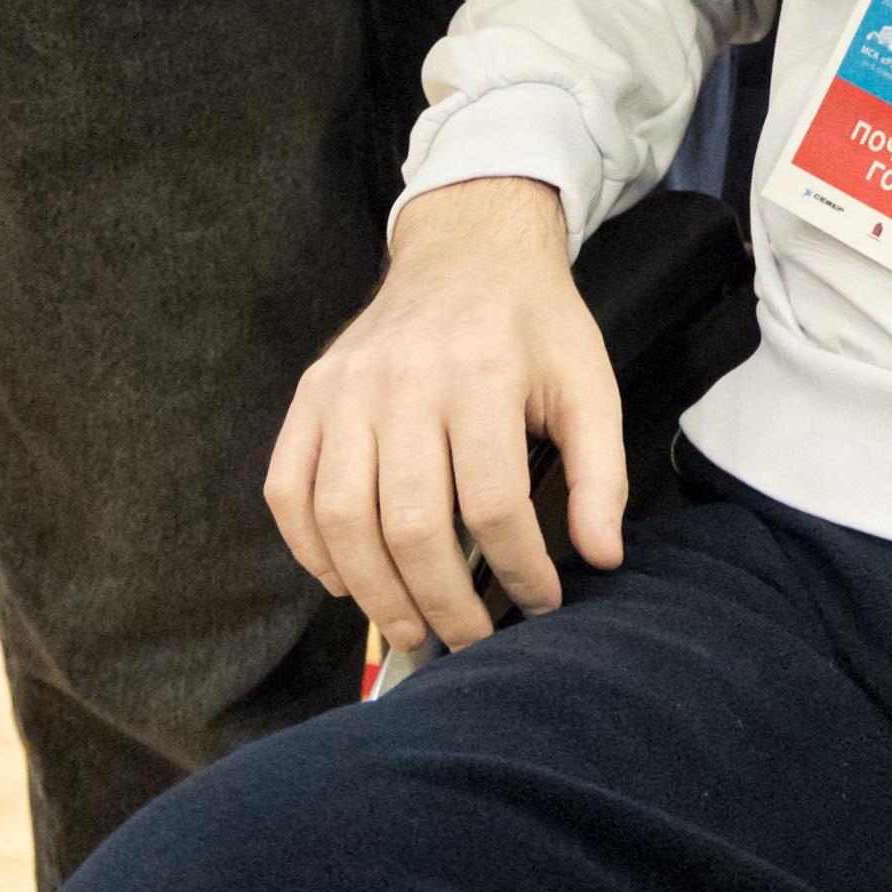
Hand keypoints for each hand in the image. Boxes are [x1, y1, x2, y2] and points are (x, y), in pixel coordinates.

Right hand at [267, 178, 625, 658]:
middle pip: (411, 523)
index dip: (519, 570)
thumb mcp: (588, 385)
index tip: (540, 604)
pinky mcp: (310, 394)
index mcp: (482, 374)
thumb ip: (601, 473)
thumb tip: (602, 560)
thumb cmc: (533, 328)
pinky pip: (288, 489)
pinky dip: (309, 550)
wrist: (466, 248)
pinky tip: (347, 583)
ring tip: (412, 630)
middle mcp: (405, 380)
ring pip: (342, 517)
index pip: (494, 503)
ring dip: (374, 593)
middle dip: (443, 602)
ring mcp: (346, 388)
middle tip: (470, 642)